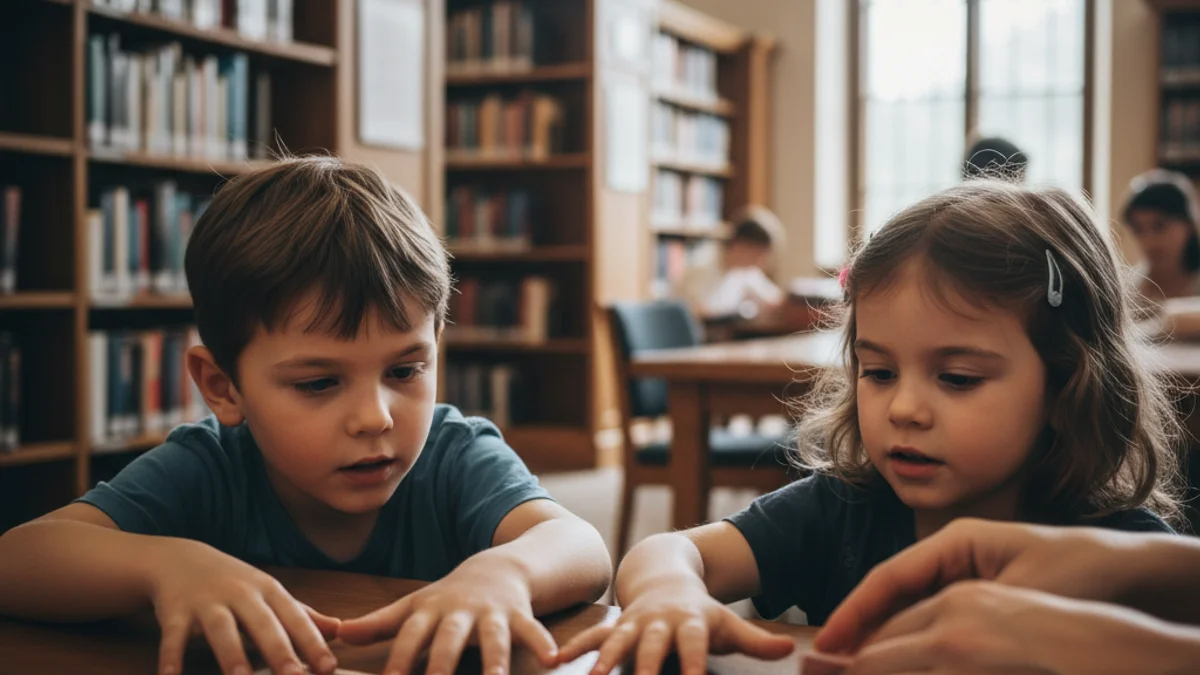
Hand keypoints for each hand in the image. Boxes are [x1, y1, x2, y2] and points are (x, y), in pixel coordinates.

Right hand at [148, 539, 340, 674]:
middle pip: (262, 624)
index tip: (329, 668)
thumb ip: (302, 614)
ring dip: (231, 656)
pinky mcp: (175, 611)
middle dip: (279, 651)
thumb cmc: (234, 584)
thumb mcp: (269, 594)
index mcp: (268, 591)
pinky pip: (174, 636)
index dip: (313, 643)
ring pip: (221, 630)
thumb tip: (340, 629)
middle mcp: (240, 594)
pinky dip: (171, 656)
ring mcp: (207, 602)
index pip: (295, 619)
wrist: (180, 559)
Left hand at [336, 557, 555, 674]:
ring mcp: (492, 612)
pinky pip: (532, 629)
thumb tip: (337, 634)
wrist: (498, 566)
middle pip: (449, 638)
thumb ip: (378, 623)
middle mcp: (460, 612)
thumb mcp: (414, 606)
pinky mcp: (520, 613)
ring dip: (494, 660)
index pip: (409, 639)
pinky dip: (541, 642)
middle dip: (441, 662)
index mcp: (430, 612)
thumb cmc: (449, 596)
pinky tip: (552, 659)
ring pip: (493, 637)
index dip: (398, 662)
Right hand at [555, 578, 793, 674]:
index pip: (695, 644)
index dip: (694, 662)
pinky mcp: (614, 625)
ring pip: (617, 640)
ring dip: (604, 659)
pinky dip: (574, 648)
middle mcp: (660, 621)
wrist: (665, 575)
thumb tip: (790, 648)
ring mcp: (634, 622)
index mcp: (691, 622)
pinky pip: (591, 637)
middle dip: (645, 665)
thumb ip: (757, 639)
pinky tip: (554, 662)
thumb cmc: (702, 612)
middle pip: (653, 644)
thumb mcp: (729, 623)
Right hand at [816, 518, 1137, 653]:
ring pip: (906, 608)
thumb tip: (913, 645)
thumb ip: (961, 615)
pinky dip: (909, 640)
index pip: (889, 577)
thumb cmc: (1074, 573)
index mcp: (954, 541)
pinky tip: (894, 663)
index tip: (827, 642)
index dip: (854, 611)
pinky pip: (929, 618)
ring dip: (880, 637)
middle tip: (827, 663)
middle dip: (858, 628)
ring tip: (850, 667)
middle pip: (890, 594)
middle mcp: (950, 554)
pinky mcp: (972, 596)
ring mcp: (960, 573)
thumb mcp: (1018, 596)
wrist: (1122, 569)